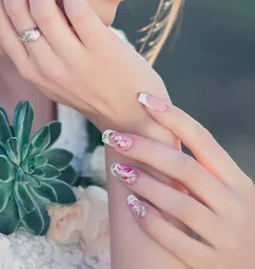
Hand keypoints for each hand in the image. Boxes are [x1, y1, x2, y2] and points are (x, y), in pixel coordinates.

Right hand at [0, 0, 166, 132]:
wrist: (132, 118)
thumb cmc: (93, 87)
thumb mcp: (52, 74)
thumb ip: (32, 47)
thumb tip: (15, 6)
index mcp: (26, 67)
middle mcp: (41, 64)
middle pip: (12, 6)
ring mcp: (69, 59)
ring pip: (39, 6)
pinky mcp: (98, 49)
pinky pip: (76, 9)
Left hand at [103, 93, 254, 268]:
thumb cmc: (230, 220)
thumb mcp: (230, 192)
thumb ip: (206, 169)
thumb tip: (164, 126)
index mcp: (239, 182)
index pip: (204, 140)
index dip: (173, 118)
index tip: (143, 100)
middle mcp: (235, 207)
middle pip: (185, 168)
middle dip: (146, 148)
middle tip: (113, 136)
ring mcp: (225, 238)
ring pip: (179, 204)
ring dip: (144, 183)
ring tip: (118, 169)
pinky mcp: (209, 264)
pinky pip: (175, 241)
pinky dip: (152, 220)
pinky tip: (132, 204)